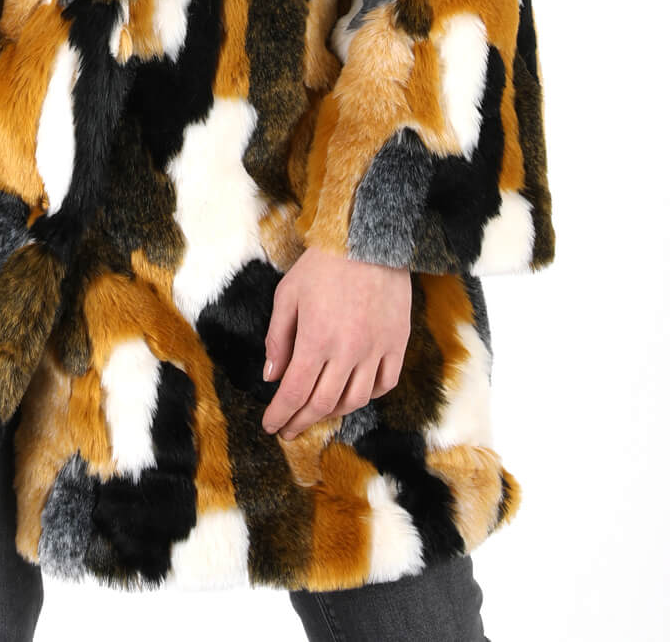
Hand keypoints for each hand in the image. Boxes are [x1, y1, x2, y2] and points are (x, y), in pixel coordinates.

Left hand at [261, 246, 410, 439]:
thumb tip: (271, 376)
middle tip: (289, 429)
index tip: (271, 426)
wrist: (368, 239)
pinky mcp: (398, 343)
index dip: (281, 414)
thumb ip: (278, 338)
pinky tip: (353, 394)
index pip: (295, 391)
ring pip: (355, 400)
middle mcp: (348, 351)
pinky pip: (385, 384)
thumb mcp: (288, 294)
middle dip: (301, 421)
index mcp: (316, 339)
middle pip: (323, 403)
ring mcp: (376, 349)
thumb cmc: (323, 264)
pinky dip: (368, 396)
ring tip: (317, 413)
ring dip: (333, 413)